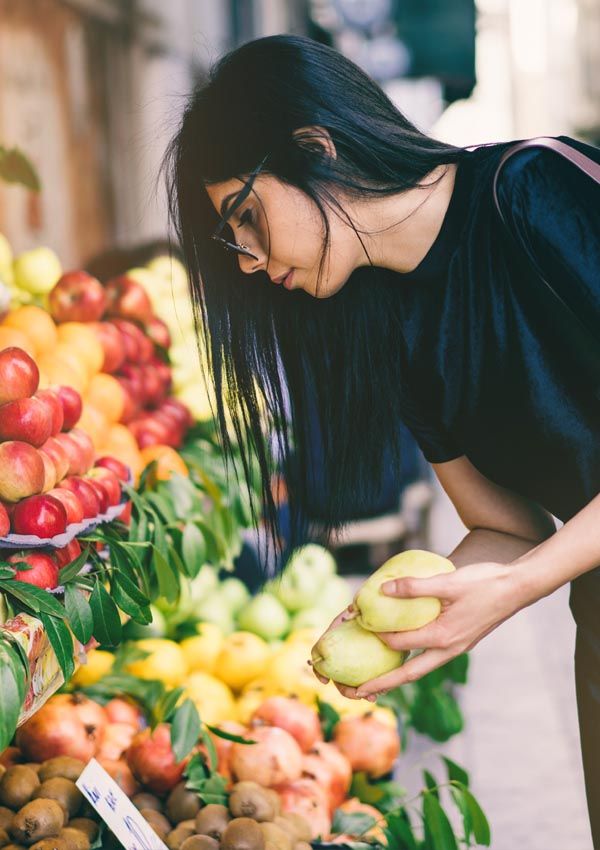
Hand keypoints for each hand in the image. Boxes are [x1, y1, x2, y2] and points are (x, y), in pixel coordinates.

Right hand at [309, 605, 381, 701]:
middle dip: (349, 692)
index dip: (320, 673)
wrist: (376, 616)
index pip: (321, 664)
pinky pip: (376, 681)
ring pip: (360, 685)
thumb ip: (351, 612)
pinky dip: (379, 687)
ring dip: (365, 693)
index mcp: (333, 649)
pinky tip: (384, 689)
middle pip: (341, 682)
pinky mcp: (376, 669)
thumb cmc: (361, 612)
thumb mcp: (353, 611)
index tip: (325, 681)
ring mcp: (359, 667)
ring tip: (374, 696)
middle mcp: (344, 661)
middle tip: (358, 695)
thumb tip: (351, 610)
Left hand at [348, 561, 526, 698]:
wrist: (518, 588)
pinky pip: (430, 657)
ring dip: (397, 676)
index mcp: (443, 637)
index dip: (377, 636)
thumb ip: (414, 587)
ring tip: (376, 682)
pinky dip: (413, 660)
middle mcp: (449, 650)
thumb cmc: (484, 583)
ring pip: (421, 668)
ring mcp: (456, 648)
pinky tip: (404, 652)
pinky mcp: (461, 641)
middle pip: (409, 674)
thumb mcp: (447, 582)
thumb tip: (383, 590)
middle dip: (382, 684)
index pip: (401, 644)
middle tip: (356, 693)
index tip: (358, 626)